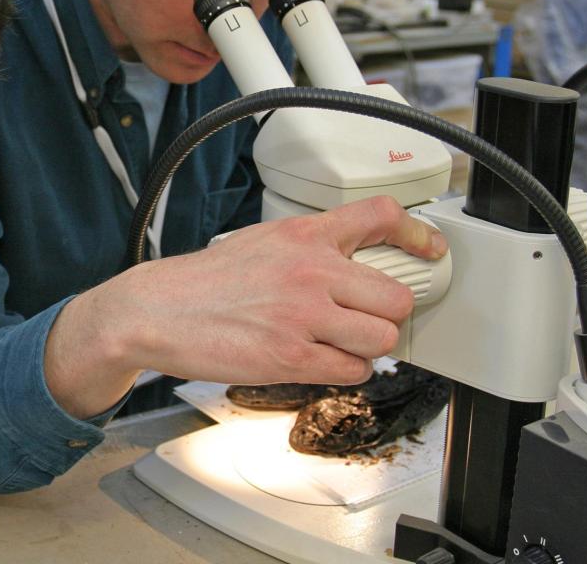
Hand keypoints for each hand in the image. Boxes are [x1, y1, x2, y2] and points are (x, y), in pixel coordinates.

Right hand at [45, 195, 446, 417]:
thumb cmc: (203, 282)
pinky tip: (318, 361)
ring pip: (382, 339)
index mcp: (302, 234)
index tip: (430, 248)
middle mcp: (311, 270)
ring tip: (339, 344)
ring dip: (366, 347)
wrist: (156, 310)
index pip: (379, 215)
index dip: (416, 232)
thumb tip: (349, 268)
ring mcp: (304, 315)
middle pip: (395, 296)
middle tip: (365, 319)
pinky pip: (352, 371)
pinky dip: (343, 371)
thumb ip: (308, 249)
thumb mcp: (260, 241)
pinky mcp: (293, 357)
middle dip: (385, 314)